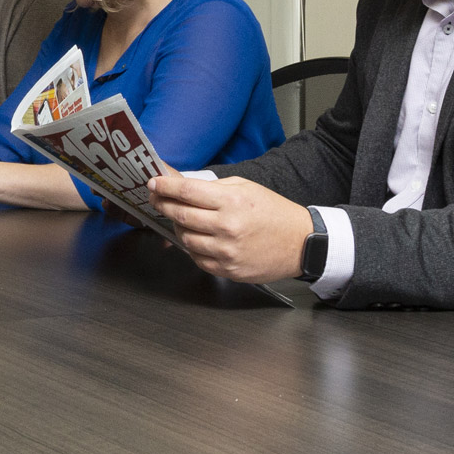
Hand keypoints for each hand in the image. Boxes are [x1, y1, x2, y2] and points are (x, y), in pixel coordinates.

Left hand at [147, 163, 311, 283]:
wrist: (301, 243)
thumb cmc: (273, 212)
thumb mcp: (245, 187)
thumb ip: (212, 187)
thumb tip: (181, 183)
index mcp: (231, 201)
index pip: (187, 191)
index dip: (165, 186)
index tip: (153, 184)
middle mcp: (227, 226)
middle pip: (180, 215)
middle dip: (163, 205)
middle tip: (156, 199)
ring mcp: (226, 251)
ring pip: (185, 238)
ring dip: (178, 227)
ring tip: (181, 219)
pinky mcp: (228, 270)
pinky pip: (197, 259)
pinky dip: (192, 248)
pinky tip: (198, 238)